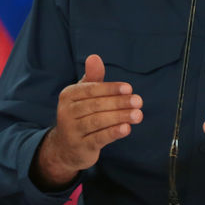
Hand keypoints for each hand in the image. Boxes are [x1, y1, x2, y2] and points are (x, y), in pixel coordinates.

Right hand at [31, 54, 143, 188]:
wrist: (66, 148)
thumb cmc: (80, 115)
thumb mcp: (84, 95)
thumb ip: (93, 77)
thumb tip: (94, 57)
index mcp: (68, 95)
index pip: (91, 89)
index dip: (110, 88)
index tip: (129, 88)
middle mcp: (66, 112)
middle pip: (96, 105)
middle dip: (119, 102)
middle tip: (138, 101)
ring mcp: (72, 131)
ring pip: (98, 121)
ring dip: (120, 117)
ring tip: (137, 115)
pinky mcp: (80, 147)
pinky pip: (98, 138)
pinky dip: (113, 132)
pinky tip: (127, 128)